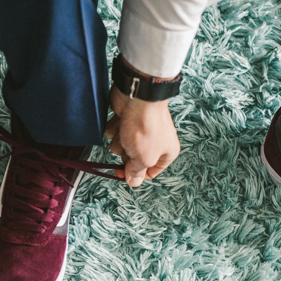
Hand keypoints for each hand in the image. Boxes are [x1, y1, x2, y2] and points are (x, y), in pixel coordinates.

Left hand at [105, 66, 179, 187]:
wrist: (137, 98)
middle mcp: (155, 142)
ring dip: (119, 141)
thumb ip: (137, 172)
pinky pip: (114, 133)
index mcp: (166, 152)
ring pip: (120, 146)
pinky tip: (120, 120)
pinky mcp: (126, 120)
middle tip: (131, 144)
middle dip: (127, 154)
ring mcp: (139, 130)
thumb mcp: (144, 158)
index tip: (121, 174)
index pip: (149, 172)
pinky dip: (114, 128)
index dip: (135, 175)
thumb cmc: (146, 128)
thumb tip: (134, 182)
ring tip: (126, 130)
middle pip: (132, 159)